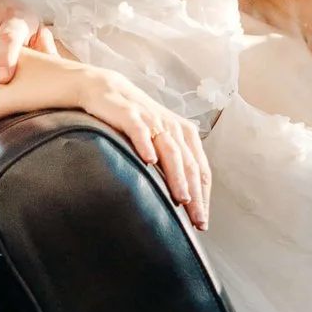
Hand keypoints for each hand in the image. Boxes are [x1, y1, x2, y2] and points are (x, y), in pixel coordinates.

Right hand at [81, 75, 213, 230]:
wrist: (107, 91)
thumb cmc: (134, 122)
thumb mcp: (158, 141)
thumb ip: (170, 164)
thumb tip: (180, 201)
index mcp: (184, 135)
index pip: (201, 169)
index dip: (204, 196)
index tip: (202, 221)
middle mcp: (173, 127)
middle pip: (189, 164)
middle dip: (195, 194)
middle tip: (197, 219)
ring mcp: (152, 120)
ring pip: (171, 150)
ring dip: (178, 176)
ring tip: (182, 198)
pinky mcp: (130, 114)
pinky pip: (140, 130)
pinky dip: (146, 144)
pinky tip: (149, 160)